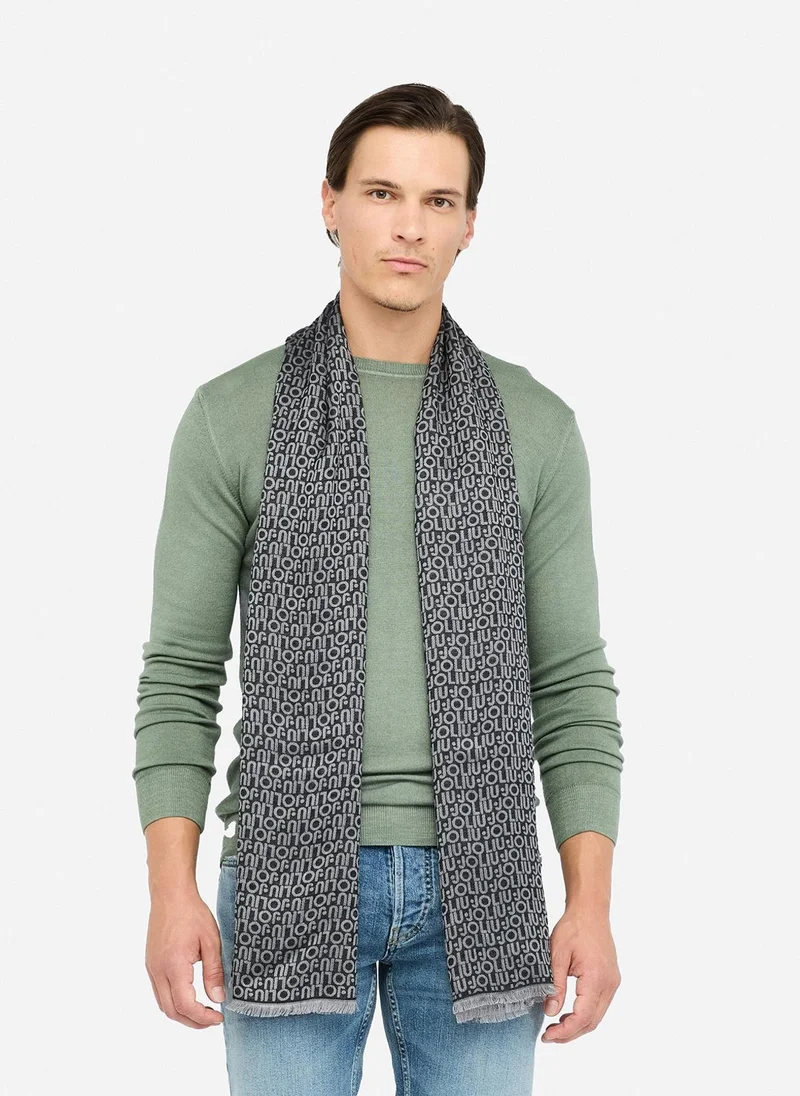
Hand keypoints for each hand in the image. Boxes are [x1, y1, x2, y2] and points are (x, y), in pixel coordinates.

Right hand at [145, 888, 225, 1028]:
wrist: (170, 895)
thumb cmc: (192, 913)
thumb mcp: (211, 941)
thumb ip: (214, 971)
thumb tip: (219, 998)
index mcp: (174, 966)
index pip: (185, 1005)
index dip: (202, 1018)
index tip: (219, 1018)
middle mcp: (158, 971)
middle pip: (171, 1011)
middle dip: (193, 1021)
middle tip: (213, 1019)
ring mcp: (152, 968)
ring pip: (163, 1005)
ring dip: (182, 1014)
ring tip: (203, 1011)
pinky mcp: (151, 964)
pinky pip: (159, 992)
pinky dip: (174, 1002)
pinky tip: (189, 996)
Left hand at [540, 905, 620, 1042]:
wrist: (590, 911)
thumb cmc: (573, 928)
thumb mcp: (556, 955)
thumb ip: (555, 986)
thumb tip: (550, 1013)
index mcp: (596, 978)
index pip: (582, 1017)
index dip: (565, 1031)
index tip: (547, 1036)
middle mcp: (609, 984)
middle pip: (592, 1022)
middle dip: (570, 1033)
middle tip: (548, 1036)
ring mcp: (612, 983)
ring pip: (597, 1016)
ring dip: (577, 1026)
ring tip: (555, 1027)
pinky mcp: (610, 980)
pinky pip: (599, 1005)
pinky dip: (584, 1014)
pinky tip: (568, 1013)